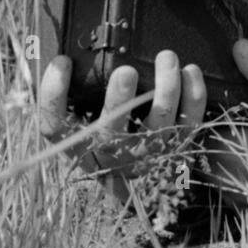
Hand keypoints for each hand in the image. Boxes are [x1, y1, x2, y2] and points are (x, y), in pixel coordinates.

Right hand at [37, 49, 207, 202]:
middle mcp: (110, 157)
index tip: (62, 61)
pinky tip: (191, 70)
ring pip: (158, 125)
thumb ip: (77, 98)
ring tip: (166, 56)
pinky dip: (194, 96)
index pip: (55, 127)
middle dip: (119, 100)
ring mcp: (147, 158)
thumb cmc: (111, 143)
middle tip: (125, 71)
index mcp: (80, 148)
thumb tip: (70, 54)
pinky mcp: (178, 152)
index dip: (53, 95)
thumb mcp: (86, 128)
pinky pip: (190, 124)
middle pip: (110, 133)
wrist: (146, 193)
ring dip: (165, 89)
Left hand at [203, 39, 247, 205]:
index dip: (204, 122)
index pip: (202, 134)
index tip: (215, 113)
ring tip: (240, 148)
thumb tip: (239, 45)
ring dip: (221, 164)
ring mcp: (243, 195)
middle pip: (205, 158)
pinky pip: (232, 194)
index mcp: (237, 145)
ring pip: (216, 178)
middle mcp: (233, 174)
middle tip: (228, 128)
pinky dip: (236, 181)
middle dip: (212, 143)